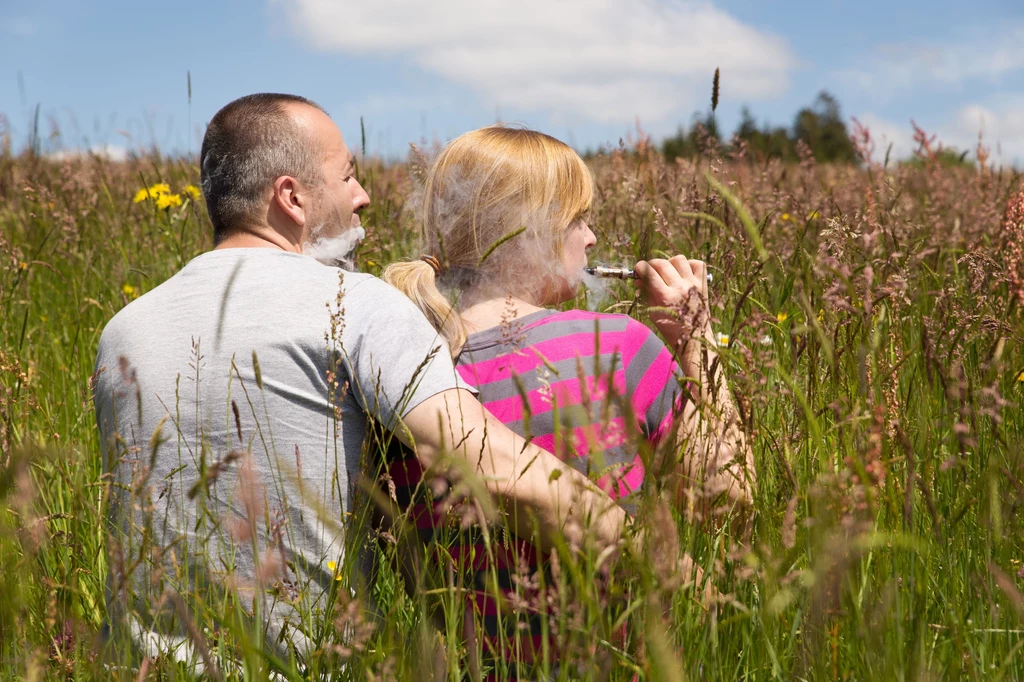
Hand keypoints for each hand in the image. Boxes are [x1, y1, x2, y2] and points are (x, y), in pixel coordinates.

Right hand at [634, 256, 713, 378]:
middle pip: (662, 263)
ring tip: (667, 271)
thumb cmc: (672, 330)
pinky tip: (683, 272)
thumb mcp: (654, 314)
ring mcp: (694, 284)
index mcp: (666, 297)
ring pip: (679, 259)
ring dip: (669, 262)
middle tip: (648, 270)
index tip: (637, 269)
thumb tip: (638, 280)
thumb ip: (646, 294)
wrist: (696, 339)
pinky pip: (698, 264)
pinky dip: (689, 264)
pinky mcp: (703, 284)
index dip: (640, 267)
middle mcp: (681, 288)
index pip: (649, 273)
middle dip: (651, 263)